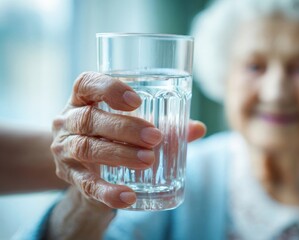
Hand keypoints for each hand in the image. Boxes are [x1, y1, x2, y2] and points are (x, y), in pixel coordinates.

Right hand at [51, 72, 205, 208]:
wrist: (86, 170)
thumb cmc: (113, 137)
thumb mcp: (133, 127)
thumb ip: (165, 126)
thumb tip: (198, 128)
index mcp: (83, 101)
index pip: (86, 84)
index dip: (109, 89)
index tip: (137, 101)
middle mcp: (67, 121)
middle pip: (89, 119)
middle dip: (125, 128)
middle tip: (155, 137)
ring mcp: (64, 150)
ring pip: (87, 149)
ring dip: (120, 154)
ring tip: (148, 160)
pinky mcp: (69, 178)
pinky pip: (86, 186)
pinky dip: (108, 192)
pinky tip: (128, 196)